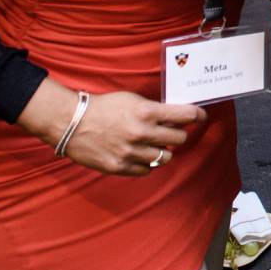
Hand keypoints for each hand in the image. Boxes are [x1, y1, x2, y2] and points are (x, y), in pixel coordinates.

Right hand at [25, 85, 206, 176]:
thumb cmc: (103, 107)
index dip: (198, 116)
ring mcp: (130, 152)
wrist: (70, 122)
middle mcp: (141, 133)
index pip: (186, 115)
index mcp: (146, 112)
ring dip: (163, 151)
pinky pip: (146, 170)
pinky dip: (146, 164)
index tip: (200, 117)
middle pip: (180, 139)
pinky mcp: (119, 167)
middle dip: (178, 134)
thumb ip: (155, 109)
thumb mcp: (132, 99)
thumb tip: (178, 116)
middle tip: (172, 131)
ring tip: (154, 144)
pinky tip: (140, 155)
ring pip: (165, 157)